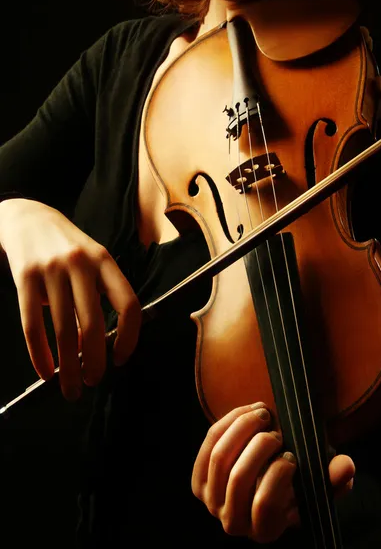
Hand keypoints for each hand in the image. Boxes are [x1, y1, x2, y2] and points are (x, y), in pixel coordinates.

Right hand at [0, 198, 140, 399]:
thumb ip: (100, 293)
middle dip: (95, 361)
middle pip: (93, 324)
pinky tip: (45, 371)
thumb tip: (101, 344)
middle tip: (93, 382)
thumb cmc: (67, 247)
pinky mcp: (24, 277)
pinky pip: (33, 324)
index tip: (120, 358)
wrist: (27, 218)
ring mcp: (52, 270)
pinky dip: (39, 354)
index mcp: (105, 262)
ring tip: (70, 387)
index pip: (128, 304)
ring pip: (63, 330)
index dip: (129, 337)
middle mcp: (81, 264)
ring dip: (67, 367)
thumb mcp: (92, 260)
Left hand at [191, 402, 354, 543]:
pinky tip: (247, 411)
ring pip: (220, 456)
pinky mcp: (198, 480)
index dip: (278, 473)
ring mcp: (211, 501)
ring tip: (264, 413)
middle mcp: (233, 521)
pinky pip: (210, 442)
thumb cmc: (291, 487)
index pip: (265, 503)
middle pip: (239, 477)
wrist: (261, 485)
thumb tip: (346, 466)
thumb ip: (333, 479)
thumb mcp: (315, 488)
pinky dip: (228, 421)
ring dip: (243, 427)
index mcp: (264, 529)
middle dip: (260, 444)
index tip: (292, 454)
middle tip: (277, 429)